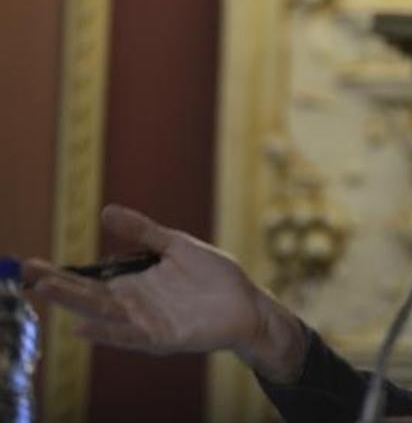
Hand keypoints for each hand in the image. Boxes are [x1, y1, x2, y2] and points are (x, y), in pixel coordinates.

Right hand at [21, 204, 306, 382]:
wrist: (247, 302)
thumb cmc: (214, 276)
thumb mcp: (176, 246)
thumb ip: (142, 232)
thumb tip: (106, 211)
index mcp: (133, 284)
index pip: (89, 279)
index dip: (61, 273)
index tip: (32, 263)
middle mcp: (134, 305)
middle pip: (88, 296)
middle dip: (57, 286)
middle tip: (26, 274)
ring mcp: (146, 322)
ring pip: (102, 314)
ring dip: (73, 304)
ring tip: (43, 291)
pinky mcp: (163, 337)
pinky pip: (129, 336)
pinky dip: (106, 332)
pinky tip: (82, 326)